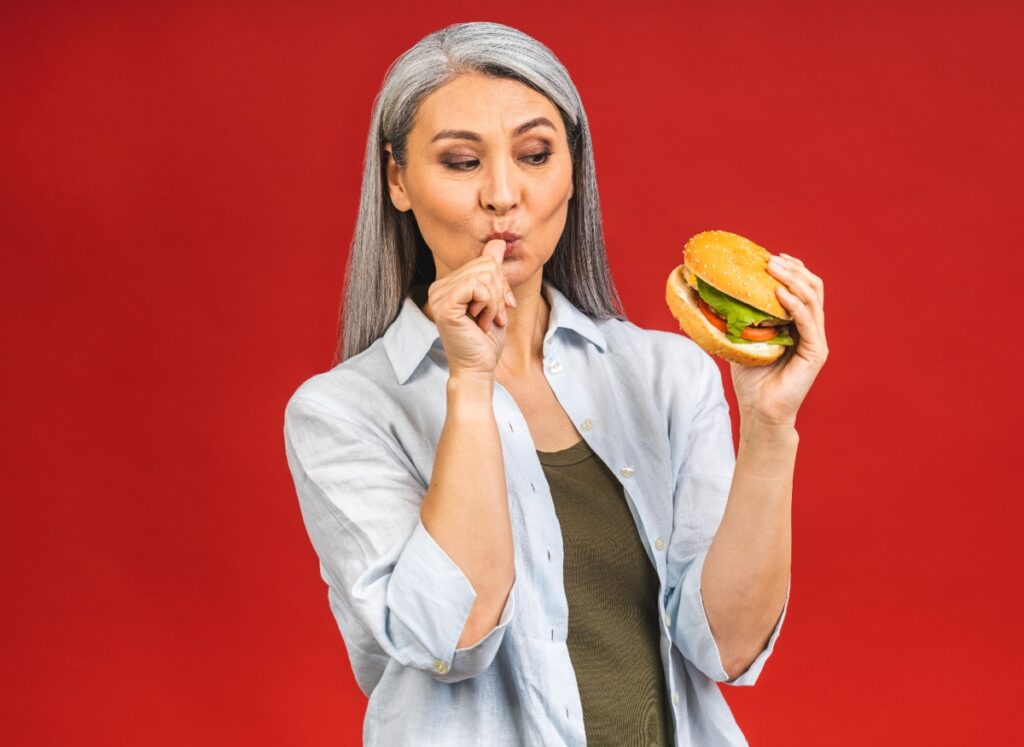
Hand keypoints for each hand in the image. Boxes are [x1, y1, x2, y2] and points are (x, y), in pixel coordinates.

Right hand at [427, 240, 516, 379]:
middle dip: (500, 292)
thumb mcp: (495, 300)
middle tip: (493, 316)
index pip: (484, 262)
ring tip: (486, 320)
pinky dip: (489, 304)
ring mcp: (439, 296)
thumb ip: (493, 272)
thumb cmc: (485, 340)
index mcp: (448, 284)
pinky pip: (479, 287)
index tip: (501, 308)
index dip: (501, 284)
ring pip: (485, 275)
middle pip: (486, 265)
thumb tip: (498, 242)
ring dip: (495, 302)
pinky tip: (481, 321)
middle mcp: (439, 287)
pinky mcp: (445, 306)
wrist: (478, 368)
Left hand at [729, 253, 828, 428]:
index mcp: (798, 324)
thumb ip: (739, 318)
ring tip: (772, 269)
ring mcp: (816, 340)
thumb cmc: (751, 378)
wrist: (759, 411)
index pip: (802, 288)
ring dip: (793, 280)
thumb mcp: (742, 339)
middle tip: (769, 260)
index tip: (769, 257)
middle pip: (812, 288)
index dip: (791, 269)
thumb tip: (714, 294)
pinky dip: (794, 304)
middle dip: (792, 269)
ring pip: (813, 299)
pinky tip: (779, 293)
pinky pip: (808, 322)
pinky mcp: (815, 353)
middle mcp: (811, 329)